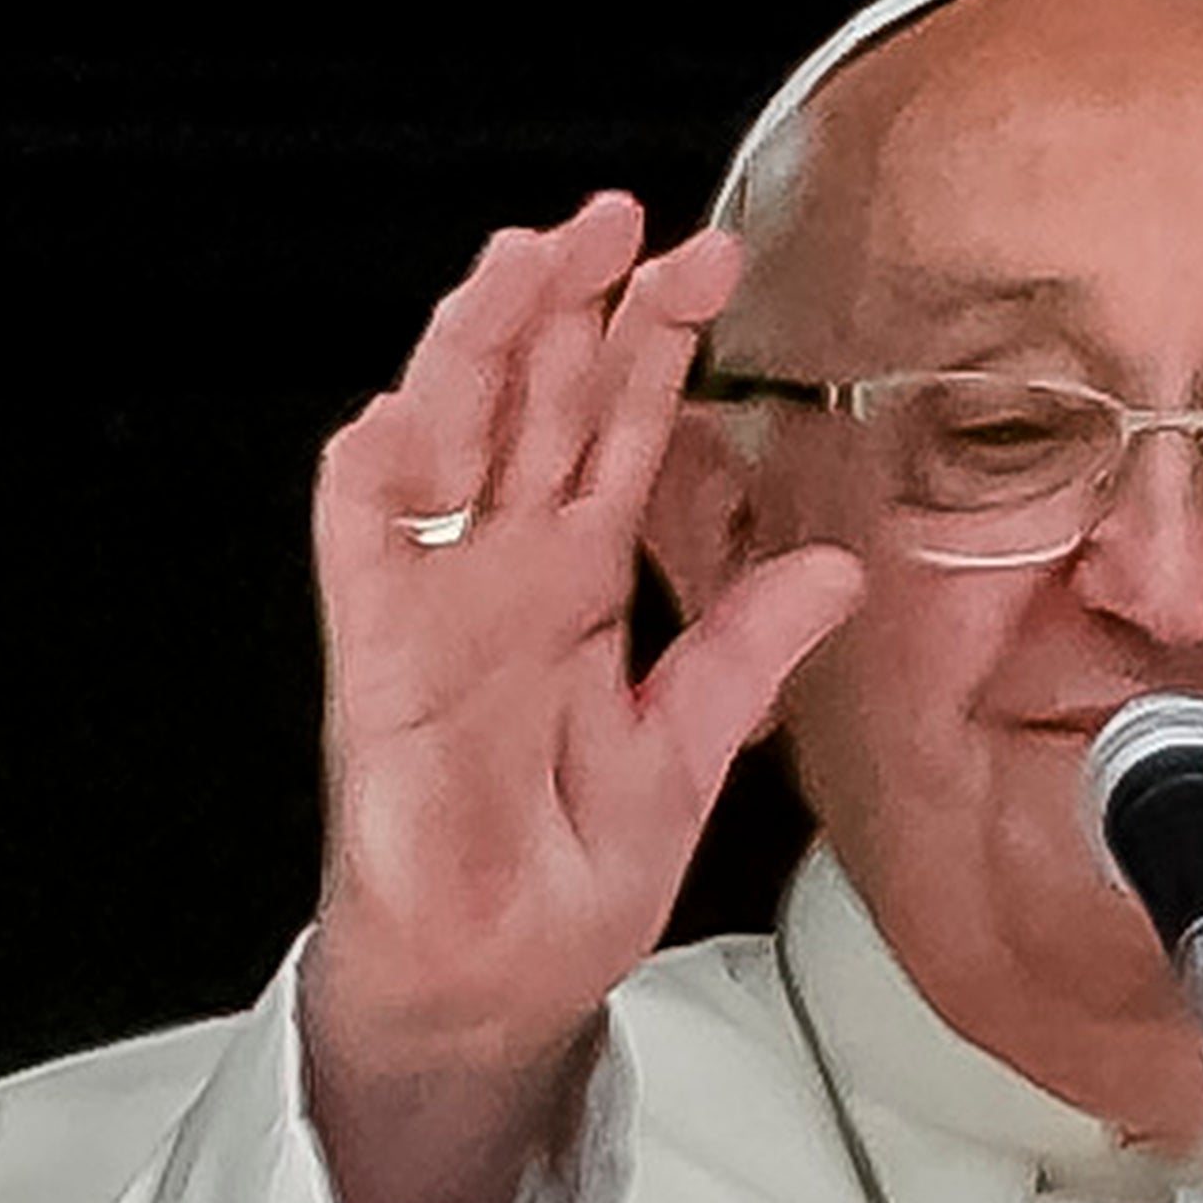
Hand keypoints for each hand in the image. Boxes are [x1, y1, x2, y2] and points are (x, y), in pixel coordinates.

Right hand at [298, 196, 865, 1202]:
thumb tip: (835, 568)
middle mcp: (505, 574)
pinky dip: (380, 472)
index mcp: (580, 585)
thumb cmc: (562, 875)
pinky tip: (407, 405)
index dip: (654, 343)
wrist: (494, 983)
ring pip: (450, 439)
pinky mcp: (381, 658)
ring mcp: (439, 604)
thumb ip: (749, 651)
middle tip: (619, 219)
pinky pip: (367, 544)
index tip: (705, 262)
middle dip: (573, 305)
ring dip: (480, 348)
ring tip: (523, 265)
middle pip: (537, 405)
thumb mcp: (691, 753)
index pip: (620, 433)